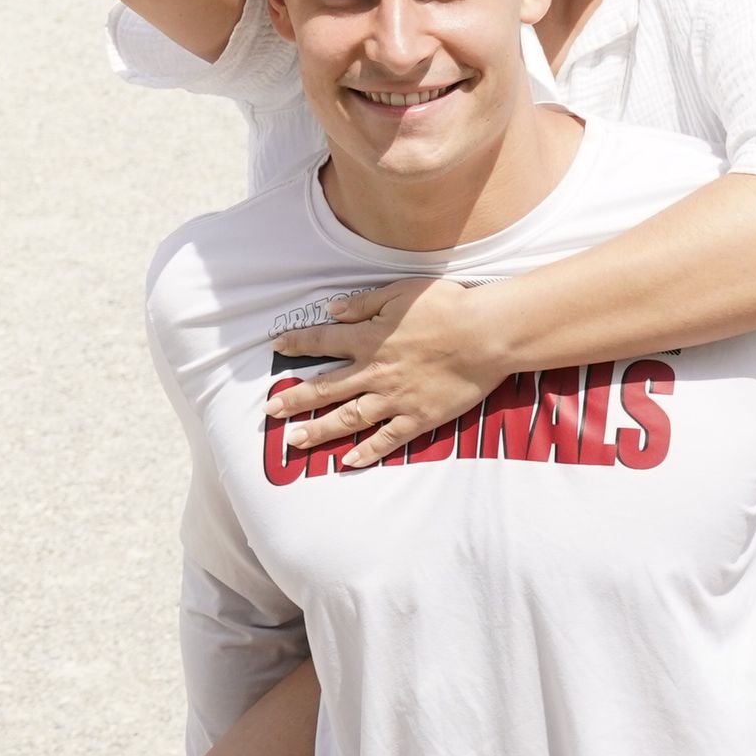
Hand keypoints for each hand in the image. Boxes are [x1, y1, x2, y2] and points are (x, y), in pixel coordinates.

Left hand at [261, 278, 507, 464]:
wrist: (486, 335)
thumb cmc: (448, 307)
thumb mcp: (401, 293)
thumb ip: (364, 304)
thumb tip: (333, 309)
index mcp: (370, 338)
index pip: (323, 341)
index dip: (298, 343)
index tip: (277, 347)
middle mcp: (375, 371)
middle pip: (326, 387)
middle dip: (294, 399)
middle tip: (270, 411)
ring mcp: (395, 398)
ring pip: (349, 418)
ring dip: (319, 430)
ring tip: (295, 441)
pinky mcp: (418, 418)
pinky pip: (387, 439)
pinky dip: (367, 452)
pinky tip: (347, 462)